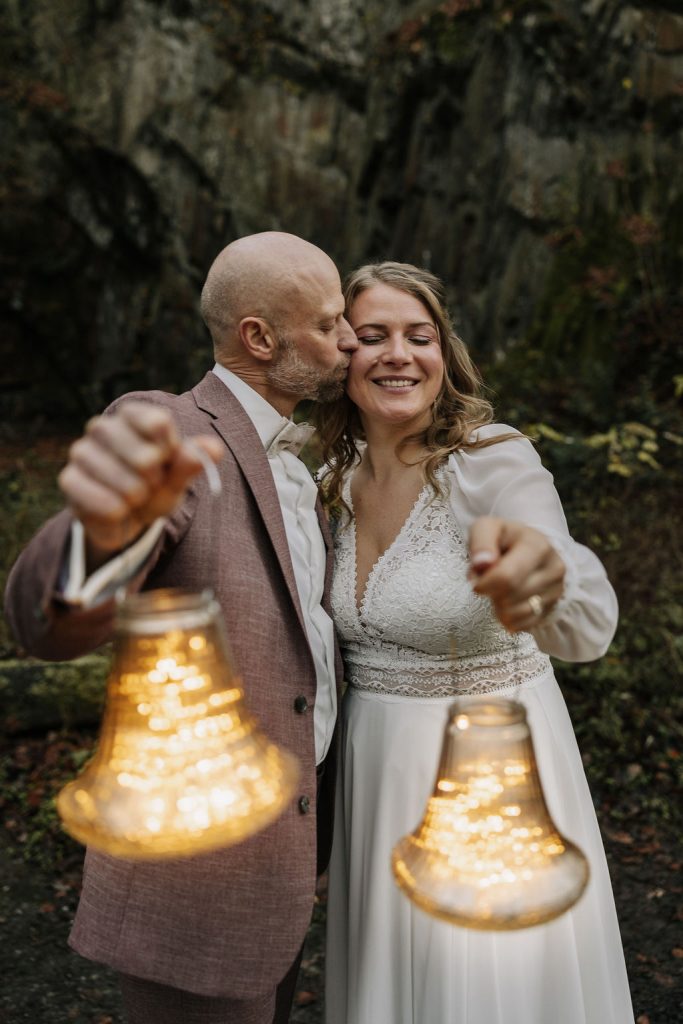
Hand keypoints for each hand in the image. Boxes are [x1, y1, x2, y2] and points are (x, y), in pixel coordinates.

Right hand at [58, 402, 223, 569]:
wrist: (126, 519)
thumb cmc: (155, 488)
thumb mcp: (177, 477)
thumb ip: (192, 462)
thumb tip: (214, 448)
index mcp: (133, 416)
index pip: (158, 422)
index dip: (170, 450)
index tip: (167, 460)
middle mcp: (103, 427)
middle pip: (143, 455)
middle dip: (155, 479)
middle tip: (150, 484)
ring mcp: (82, 451)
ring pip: (121, 479)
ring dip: (136, 496)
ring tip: (134, 497)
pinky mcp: (69, 479)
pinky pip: (99, 498)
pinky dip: (116, 510)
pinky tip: (117, 510)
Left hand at [468, 516, 564, 630]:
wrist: (531, 548)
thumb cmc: (504, 539)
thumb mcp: (488, 528)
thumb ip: (481, 542)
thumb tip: (481, 564)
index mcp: (536, 545)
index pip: (507, 577)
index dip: (485, 584)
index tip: (476, 582)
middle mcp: (553, 568)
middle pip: (510, 597)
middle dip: (491, 594)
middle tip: (488, 584)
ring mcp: (556, 590)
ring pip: (517, 614)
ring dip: (498, 608)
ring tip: (498, 592)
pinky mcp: (553, 607)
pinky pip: (525, 626)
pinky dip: (509, 619)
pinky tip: (507, 605)